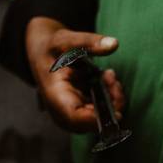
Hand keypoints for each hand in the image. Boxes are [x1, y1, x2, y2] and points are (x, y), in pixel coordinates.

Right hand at [25, 17, 126, 132]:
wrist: (44, 55)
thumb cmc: (51, 48)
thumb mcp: (65, 39)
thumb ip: (88, 42)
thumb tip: (114, 43)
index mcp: (55, 96)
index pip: (75, 117)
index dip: (97, 119)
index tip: (118, 112)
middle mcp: (63, 112)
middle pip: (92, 122)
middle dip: (111, 102)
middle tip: (110, 76)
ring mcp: (73, 115)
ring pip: (101, 119)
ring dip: (113, 98)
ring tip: (108, 75)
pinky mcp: (82, 112)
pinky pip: (102, 112)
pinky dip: (110, 97)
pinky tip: (107, 79)